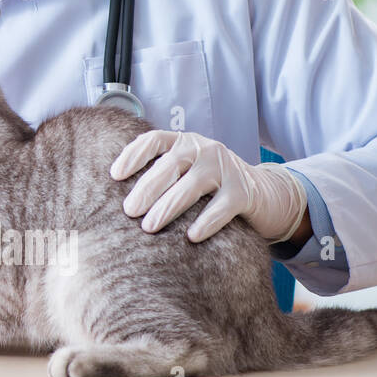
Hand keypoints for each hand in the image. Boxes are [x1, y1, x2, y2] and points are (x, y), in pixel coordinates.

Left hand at [110, 129, 307, 242]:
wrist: (262, 193)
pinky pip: (222, 206)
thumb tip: (114, 198)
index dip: (133, 155)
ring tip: (149, 227)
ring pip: (193, 185)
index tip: (114, 176)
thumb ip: (157, 175)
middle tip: (128, 210)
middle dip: (147, 188)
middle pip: (170, 164)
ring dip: (168, 207)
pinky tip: (191, 237)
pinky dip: (206, 221)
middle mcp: (203, 149)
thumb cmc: (208, 186)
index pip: (154, 140)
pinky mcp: (244, 192)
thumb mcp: (184, 171)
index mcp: (183, 142)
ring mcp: (225, 168)